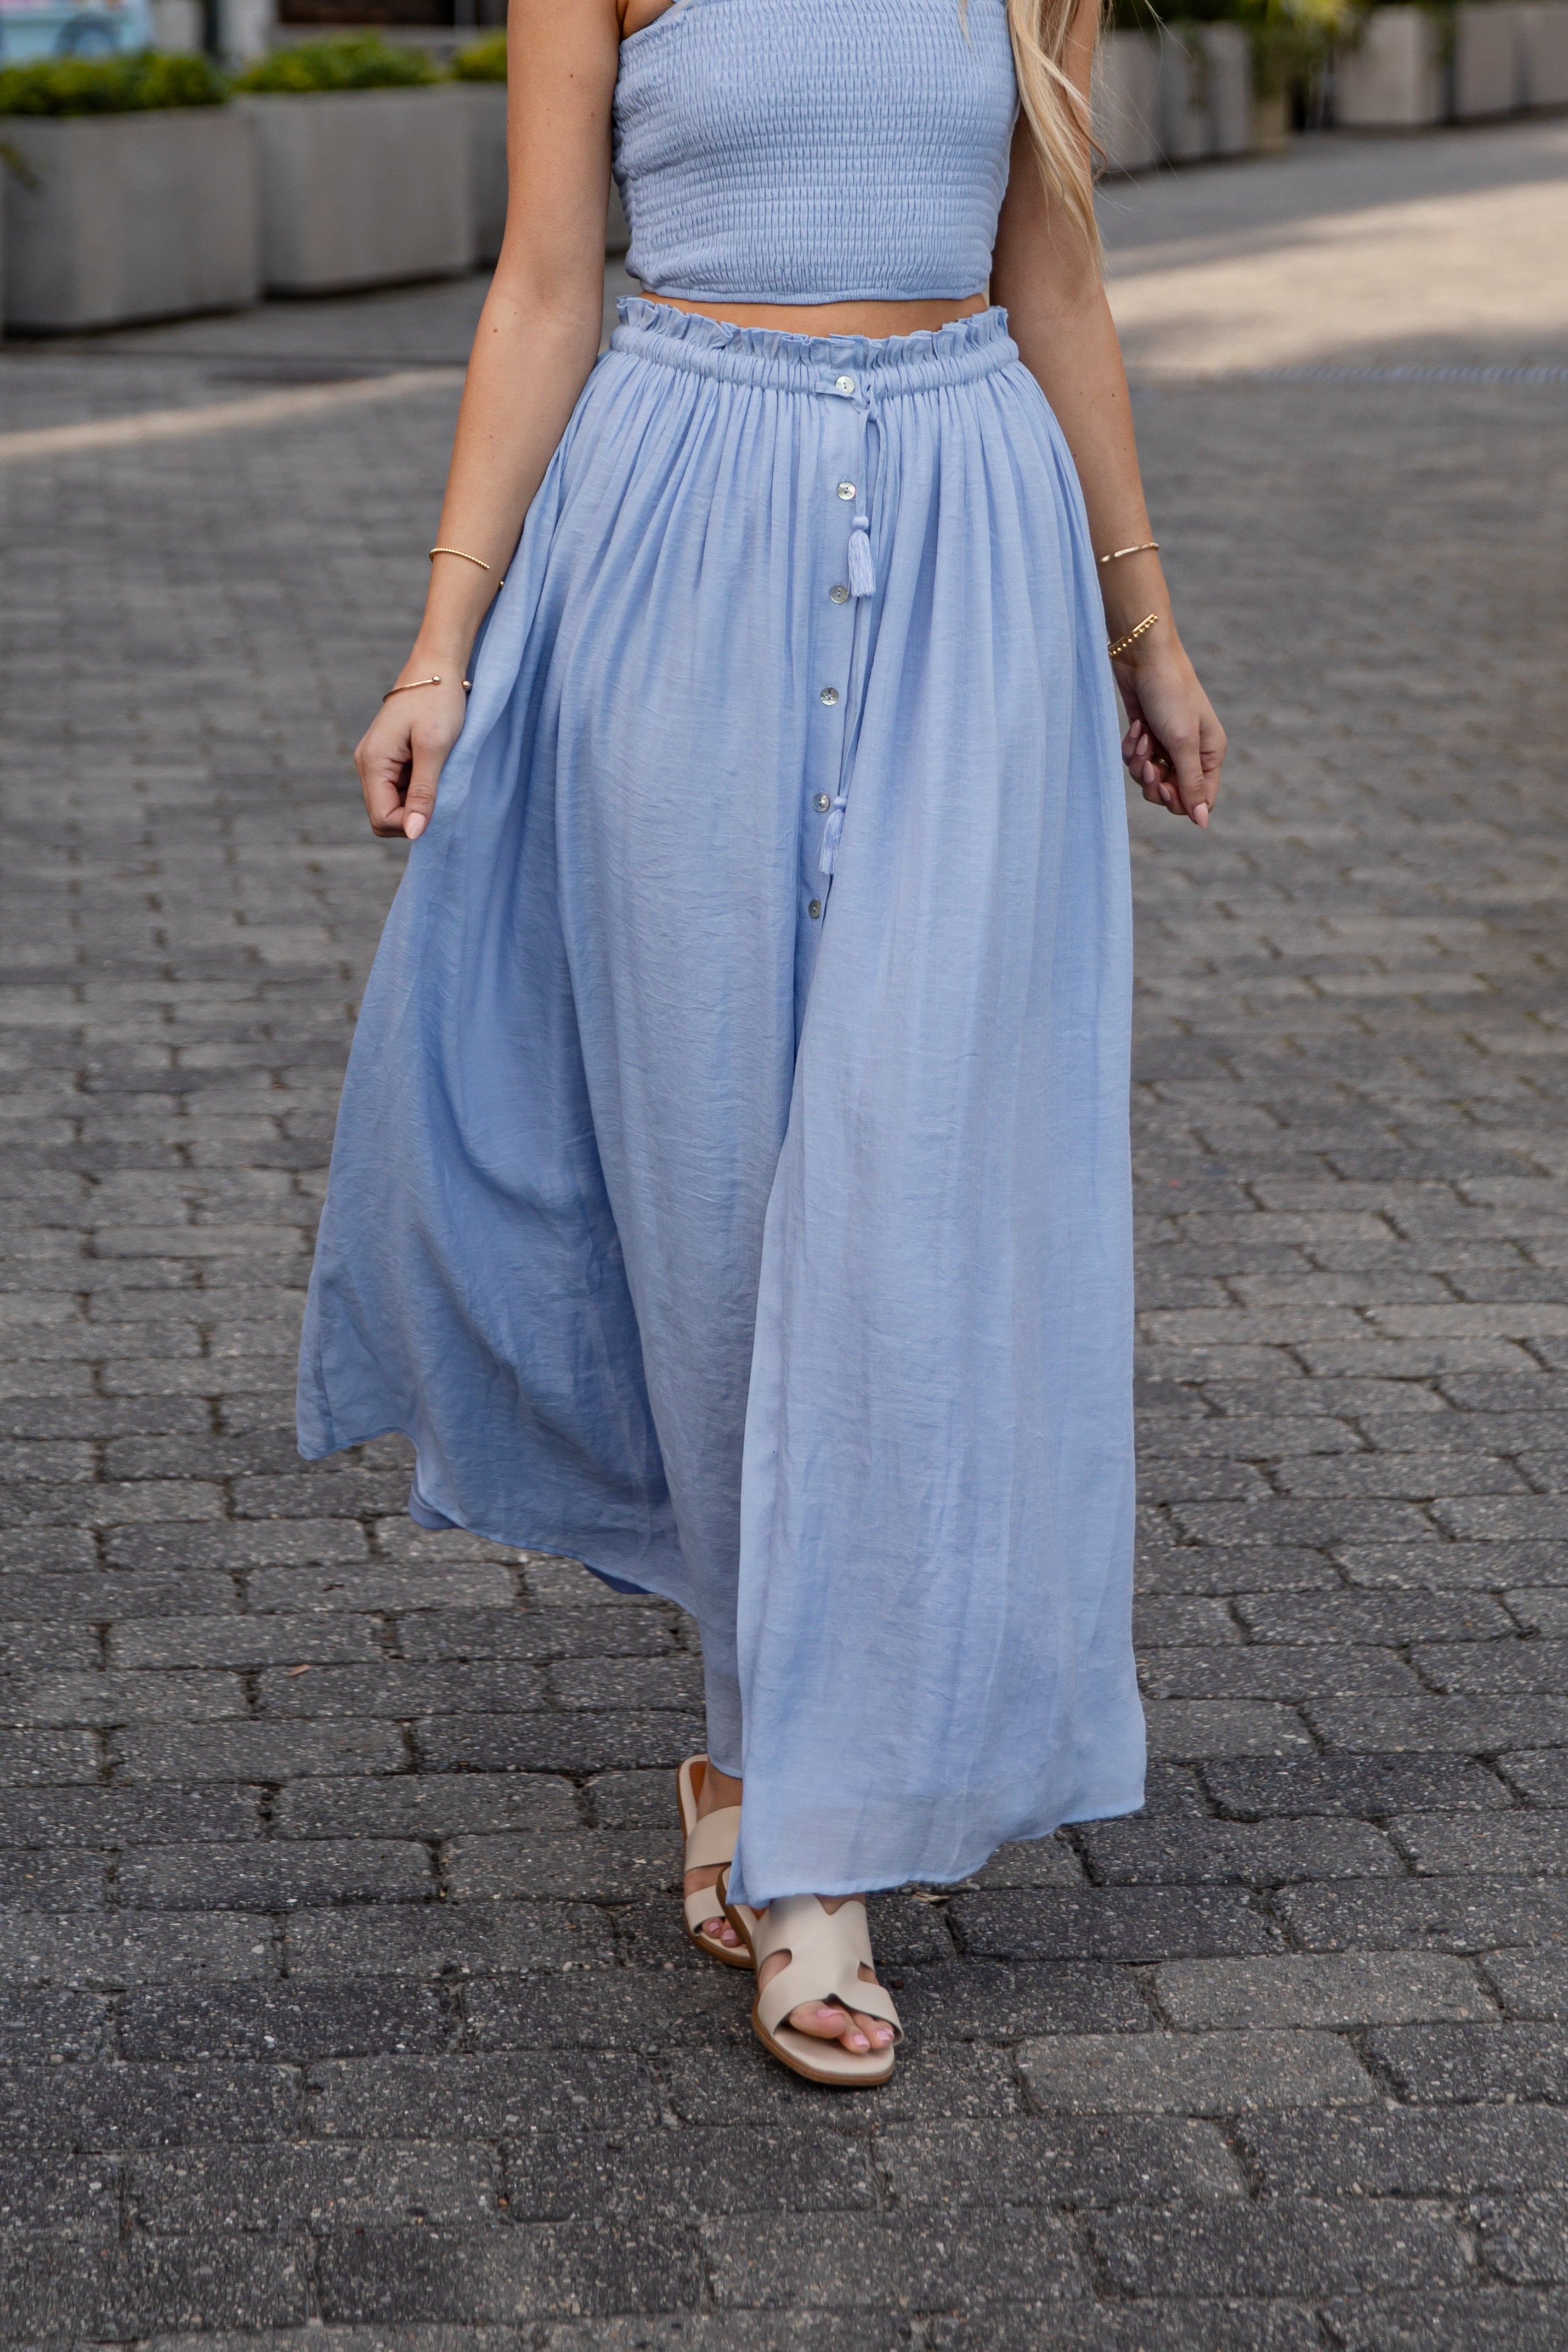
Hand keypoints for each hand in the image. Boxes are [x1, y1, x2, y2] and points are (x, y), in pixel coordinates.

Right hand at [354, 669, 469, 840]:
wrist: (438, 666)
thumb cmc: (438, 700)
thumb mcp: (434, 747)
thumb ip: (423, 792)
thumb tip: (413, 833)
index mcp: (372, 761)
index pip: (381, 818)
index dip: (409, 824)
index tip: (438, 806)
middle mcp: (368, 764)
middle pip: (384, 815)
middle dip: (412, 815)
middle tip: (441, 792)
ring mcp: (378, 761)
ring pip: (393, 804)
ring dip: (418, 802)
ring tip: (440, 775)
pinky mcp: (390, 758)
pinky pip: (400, 789)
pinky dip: (419, 789)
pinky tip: (436, 770)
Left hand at [1115, 637, 1224, 828]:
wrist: (1143, 656)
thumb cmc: (1169, 694)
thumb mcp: (1183, 742)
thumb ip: (1191, 784)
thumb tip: (1203, 823)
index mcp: (1210, 754)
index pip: (1200, 800)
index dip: (1179, 801)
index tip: (1163, 785)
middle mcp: (1192, 752)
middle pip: (1171, 794)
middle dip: (1154, 782)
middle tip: (1148, 763)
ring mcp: (1168, 744)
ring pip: (1149, 779)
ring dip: (1140, 763)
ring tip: (1141, 736)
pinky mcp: (1146, 736)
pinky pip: (1136, 760)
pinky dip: (1132, 748)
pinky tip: (1135, 727)